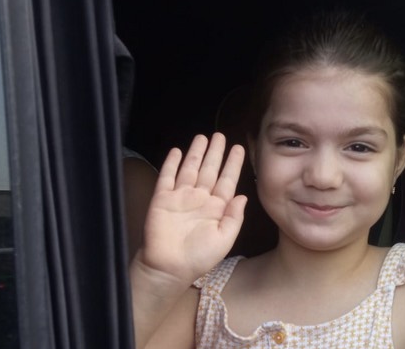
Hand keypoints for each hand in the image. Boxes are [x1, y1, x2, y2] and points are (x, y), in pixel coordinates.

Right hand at [137, 133, 246, 284]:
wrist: (169, 268)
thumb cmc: (198, 258)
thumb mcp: (224, 240)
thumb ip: (234, 217)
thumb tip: (243, 196)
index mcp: (216, 208)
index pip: (227, 180)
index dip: (233, 164)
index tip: (239, 148)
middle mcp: (199, 199)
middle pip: (209, 170)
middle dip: (215, 152)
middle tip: (220, 135)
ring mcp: (180, 197)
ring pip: (190, 168)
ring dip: (196, 153)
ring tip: (202, 137)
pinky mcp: (162, 199)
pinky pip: (167, 176)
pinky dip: (171, 163)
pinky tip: (177, 151)